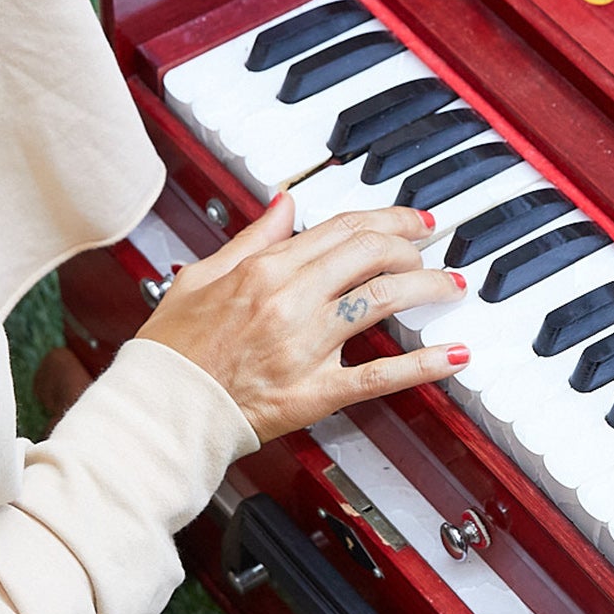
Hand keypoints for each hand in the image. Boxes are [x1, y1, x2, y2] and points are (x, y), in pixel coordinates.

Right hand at [136, 195, 467, 442]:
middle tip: (433, 249)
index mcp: (264, 269)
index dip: (386, 218)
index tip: (411, 219)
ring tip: (450, 286)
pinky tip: (453, 354)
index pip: (341, 228)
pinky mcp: (315, 392)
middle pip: (370, 254)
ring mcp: (305, 345)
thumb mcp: (202, 275)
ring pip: (382, 301)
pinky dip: (422, 364)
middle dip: (412, 246)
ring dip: (426, 288)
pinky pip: (379, 375)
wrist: (161, 410)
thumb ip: (251, 238)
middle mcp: (290, 300)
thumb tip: (285, 203)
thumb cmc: (174, 349)